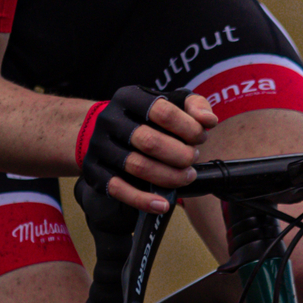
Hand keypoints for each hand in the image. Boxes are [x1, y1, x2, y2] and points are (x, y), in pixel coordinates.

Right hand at [75, 85, 218, 216]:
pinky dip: (142, 200)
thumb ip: (195, 105)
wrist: (98, 129)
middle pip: (150, 141)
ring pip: (136, 166)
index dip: (189, 128)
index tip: (200, 137)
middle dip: (180, 155)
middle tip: (193, 159)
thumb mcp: (170, 101)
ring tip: (186, 177)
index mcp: (129, 97)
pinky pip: (118, 189)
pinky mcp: (93, 170)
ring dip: (168, 177)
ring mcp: (98, 146)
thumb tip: (209, 120)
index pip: (163, 111)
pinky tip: (163, 204)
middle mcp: (110, 119)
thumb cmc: (145, 117)